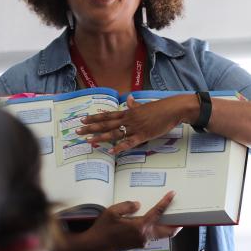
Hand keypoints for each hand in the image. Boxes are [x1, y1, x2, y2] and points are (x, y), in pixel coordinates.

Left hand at [77, 94, 196, 154]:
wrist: (172, 110)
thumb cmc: (160, 108)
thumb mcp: (144, 106)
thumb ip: (134, 105)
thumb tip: (129, 99)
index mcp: (128, 112)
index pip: (108, 115)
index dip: (95, 118)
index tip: (83, 119)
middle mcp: (129, 119)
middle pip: (106, 124)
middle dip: (91, 128)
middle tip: (78, 131)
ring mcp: (135, 127)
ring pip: (114, 133)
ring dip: (101, 137)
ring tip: (89, 141)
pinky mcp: (143, 135)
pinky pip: (129, 143)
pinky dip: (120, 147)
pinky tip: (111, 152)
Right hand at [80, 191, 180, 250]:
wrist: (95, 244)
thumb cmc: (103, 227)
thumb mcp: (113, 212)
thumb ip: (127, 206)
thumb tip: (138, 204)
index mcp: (140, 227)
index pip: (157, 212)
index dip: (166, 202)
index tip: (172, 194)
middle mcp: (144, 236)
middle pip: (167, 232)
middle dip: (176, 225)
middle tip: (183, 216)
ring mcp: (142, 242)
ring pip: (161, 236)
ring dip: (168, 228)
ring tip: (172, 219)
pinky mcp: (137, 245)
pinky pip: (152, 237)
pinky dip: (157, 230)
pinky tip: (154, 223)